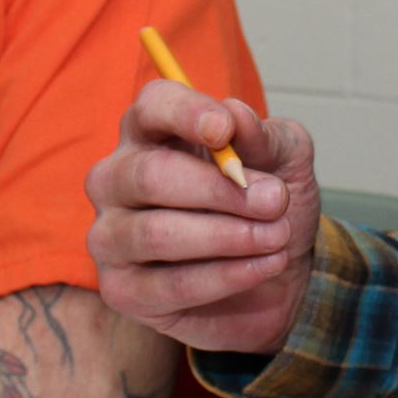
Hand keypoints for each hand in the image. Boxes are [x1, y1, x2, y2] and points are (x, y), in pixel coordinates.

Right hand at [85, 81, 322, 354]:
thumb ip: (266, 138)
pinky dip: (227, 276)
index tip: (224, 130)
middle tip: (275, 201)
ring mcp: (111, 235)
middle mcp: (117, 178)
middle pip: (150, 175)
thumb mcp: (286, 162)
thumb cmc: (267, 205)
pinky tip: (265, 266)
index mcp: (151, 132)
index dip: (185, 114)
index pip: (151, 107)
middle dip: (219, 189)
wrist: (278, 277)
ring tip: (277, 237)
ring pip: (157, 233)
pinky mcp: (122, 290)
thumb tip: (237, 115)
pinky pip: (170, 285)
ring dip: (230, 236)